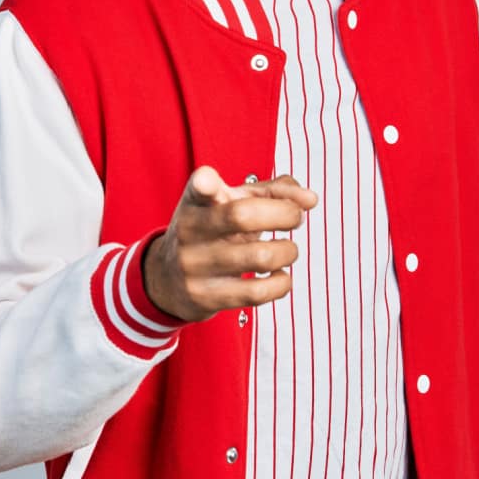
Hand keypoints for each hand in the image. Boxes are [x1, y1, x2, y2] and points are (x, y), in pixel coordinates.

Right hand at [142, 165, 317, 321]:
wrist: (168, 278)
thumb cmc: (214, 232)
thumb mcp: (232, 202)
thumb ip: (274, 192)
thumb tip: (310, 199)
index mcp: (196, 201)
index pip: (198, 188)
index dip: (204, 184)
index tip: (208, 181)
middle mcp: (191, 230)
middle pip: (242, 217)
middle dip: (284, 214)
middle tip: (295, 218)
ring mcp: (195, 266)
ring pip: (259, 257)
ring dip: (289, 251)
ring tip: (288, 250)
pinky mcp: (206, 297)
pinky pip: (257, 293)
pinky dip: (281, 283)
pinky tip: (279, 275)